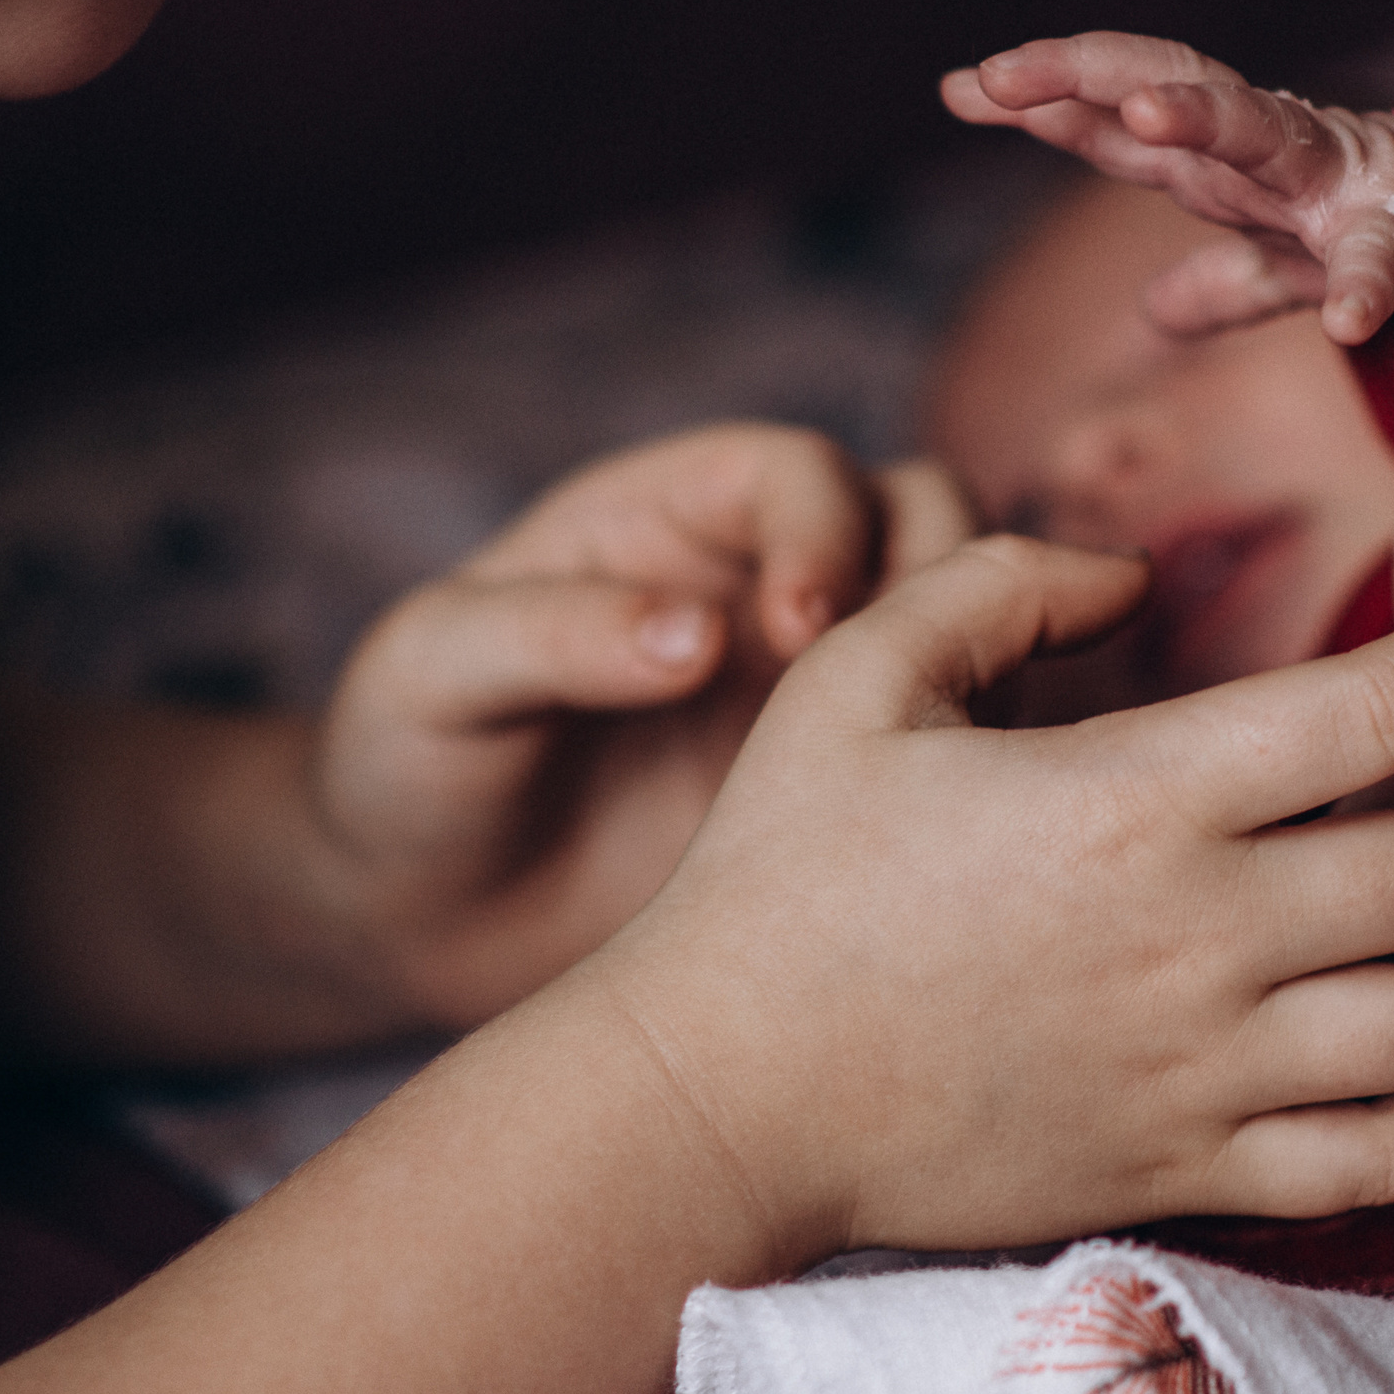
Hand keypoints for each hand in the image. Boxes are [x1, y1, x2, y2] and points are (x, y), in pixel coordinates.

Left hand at [303, 425, 973, 1027]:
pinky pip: (960, 745)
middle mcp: (762, 577)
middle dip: (939, 579)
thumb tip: (699, 635)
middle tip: (903, 693)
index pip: (797, 471)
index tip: (801, 630)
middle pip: (921, 513)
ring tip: (948, 765)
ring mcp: (820, 683)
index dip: (822, 530)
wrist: (422, 922)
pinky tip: (956, 833)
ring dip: (987, 667)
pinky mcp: (854, 783)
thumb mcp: (431, 676)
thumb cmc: (406, 767)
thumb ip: (550, 636)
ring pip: (968, 622)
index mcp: (667, 516)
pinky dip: (985, 763)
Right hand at [591, 549, 1393, 1255]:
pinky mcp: (1188, 1169)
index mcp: (1132, 801)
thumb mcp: (857, 678)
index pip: (1389, 711)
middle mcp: (1200, 941)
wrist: (720, 1094)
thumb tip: (1131, 570)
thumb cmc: (777, 875)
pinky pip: (1393, 1156)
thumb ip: (1001, 585)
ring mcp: (1206, 1073)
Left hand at [941, 31, 1393, 343]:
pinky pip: (1387, 262)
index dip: (1046, 96)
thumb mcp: (1296, 268)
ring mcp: (1348, 185)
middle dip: (1084, 78)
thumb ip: (1226, 281)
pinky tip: (1343, 324)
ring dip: (1206, 123)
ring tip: (1139, 118)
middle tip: (1000, 73)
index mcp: (1235, 166)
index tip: (960, 85)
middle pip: (1168, 95)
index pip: (1122, 116)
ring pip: (1266, 139)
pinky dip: (1365, 287)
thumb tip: (1149, 310)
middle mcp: (1277, 155)